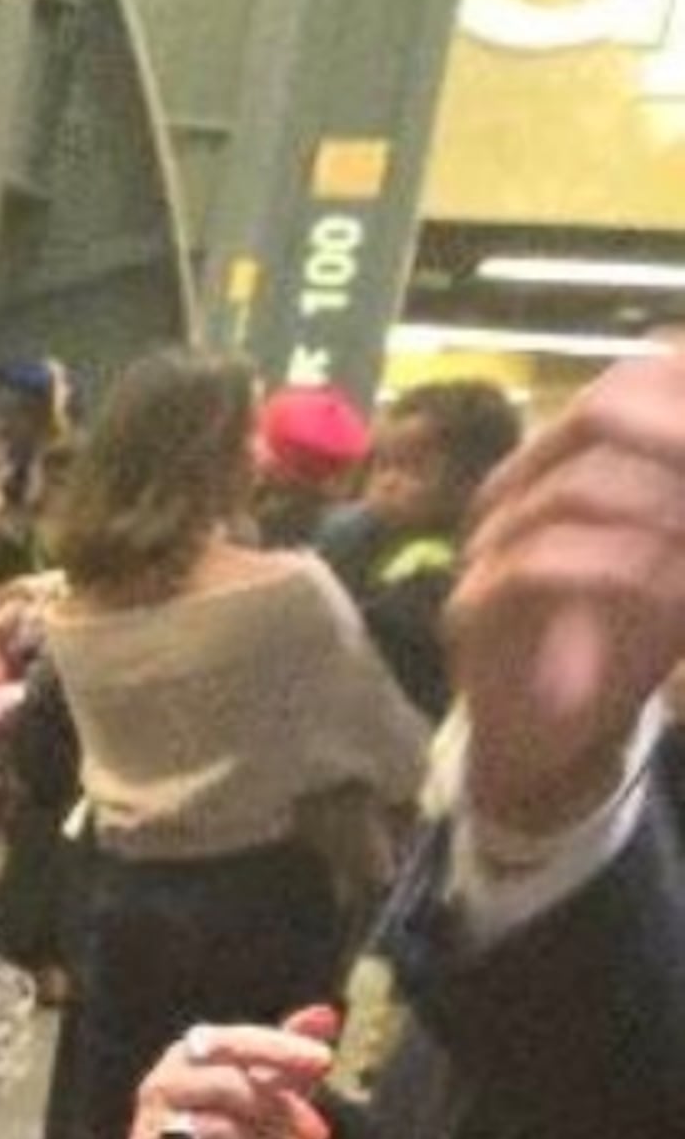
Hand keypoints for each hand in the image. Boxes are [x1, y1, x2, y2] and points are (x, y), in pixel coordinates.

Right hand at [120, 1006, 338, 1138]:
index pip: (232, 1042)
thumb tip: (326, 1015)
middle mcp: (160, 1085)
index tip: (325, 1061)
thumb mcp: (267, 1083)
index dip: (279, 1048)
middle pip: (225, 1086)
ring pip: (216, 1132)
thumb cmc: (236, 1118)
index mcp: (188, 1054)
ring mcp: (148, 1128)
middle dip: (280, 1108)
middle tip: (321, 1133)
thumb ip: (290, 1052)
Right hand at [446, 337, 684, 841]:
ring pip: (566, 491)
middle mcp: (523, 491)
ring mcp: (491, 547)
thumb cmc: (621, 651)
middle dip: (666, 443)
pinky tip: (653, 578)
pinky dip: (603, 567)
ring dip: (646, 509)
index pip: (619, 391)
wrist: (553, 746)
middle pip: (590, 420)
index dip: (667, 392)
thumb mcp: (680, 570)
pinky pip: (533, 566)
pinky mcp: (473, 610)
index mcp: (568, 467)